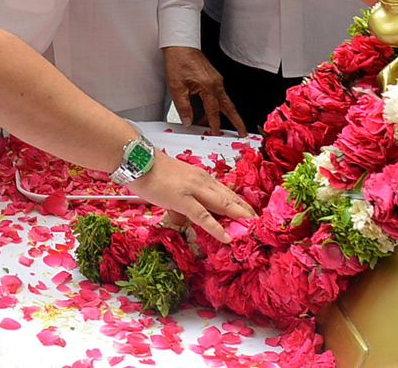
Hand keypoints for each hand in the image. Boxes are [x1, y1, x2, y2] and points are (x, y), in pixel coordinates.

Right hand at [129, 150, 254, 242]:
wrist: (138, 160)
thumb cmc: (151, 171)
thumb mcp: (173, 186)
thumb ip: (182, 202)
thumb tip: (183, 219)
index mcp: (202, 177)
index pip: (226, 192)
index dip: (240, 205)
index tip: (251, 215)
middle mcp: (203, 181)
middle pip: (230, 198)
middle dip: (246, 212)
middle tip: (260, 225)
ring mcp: (194, 190)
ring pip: (223, 205)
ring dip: (239, 218)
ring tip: (252, 230)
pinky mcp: (183, 199)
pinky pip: (203, 216)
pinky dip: (216, 228)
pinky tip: (225, 237)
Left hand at [164, 46, 246, 135]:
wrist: (180, 44)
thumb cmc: (178, 61)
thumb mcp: (176, 87)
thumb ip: (183, 106)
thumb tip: (188, 121)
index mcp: (208, 86)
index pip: (214, 111)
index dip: (214, 124)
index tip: (215, 132)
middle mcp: (216, 83)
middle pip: (229, 107)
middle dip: (237, 121)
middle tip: (242, 132)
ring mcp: (216, 79)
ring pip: (224, 101)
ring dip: (224, 113)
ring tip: (215, 124)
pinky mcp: (213, 77)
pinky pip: (219, 94)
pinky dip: (217, 104)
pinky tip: (209, 109)